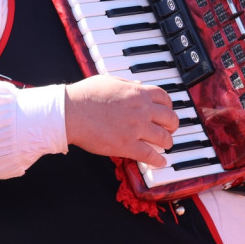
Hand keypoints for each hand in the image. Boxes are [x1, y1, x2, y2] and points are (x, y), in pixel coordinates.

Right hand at [64, 76, 178, 167]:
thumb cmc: (85, 95)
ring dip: (167, 142)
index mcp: (137, 93)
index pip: (164, 98)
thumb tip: (138, 85)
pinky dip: (158, 160)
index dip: (169, 106)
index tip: (167, 110)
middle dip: (172, 125)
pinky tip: (160, 161)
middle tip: (170, 129)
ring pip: (164, 138)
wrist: (71, 112)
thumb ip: (127, 84)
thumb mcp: (110, 81)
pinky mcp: (127, 145)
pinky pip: (150, 155)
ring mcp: (136, 129)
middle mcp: (141, 110)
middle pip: (170, 118)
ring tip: (166, 145)